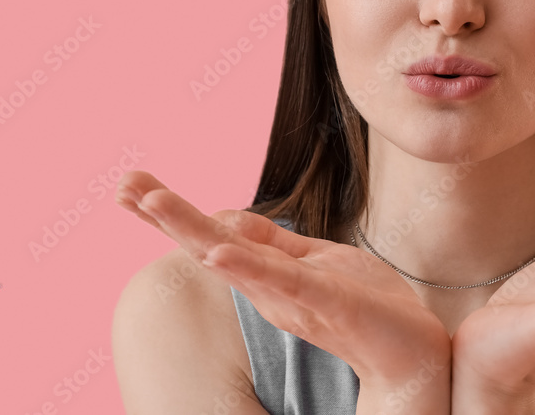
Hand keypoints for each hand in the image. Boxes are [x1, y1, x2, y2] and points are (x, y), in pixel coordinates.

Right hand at [114, 170, 450, 394]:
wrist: (413, 350)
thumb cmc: (367, 304)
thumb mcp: (315, 262)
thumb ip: (275, 245)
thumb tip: (230, 215)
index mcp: (268, 276)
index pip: (213, 237)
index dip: (175, 213)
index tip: (132, 184)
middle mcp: (269, 289)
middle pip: (209, 246)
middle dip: (166, 216)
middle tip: (121, 186)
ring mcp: (293, 296)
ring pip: (234, 259)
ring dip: (192, 231)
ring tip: (153, 204)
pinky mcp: (325, 299)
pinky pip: (283, 281)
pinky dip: (247, 268)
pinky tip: (217, 255)